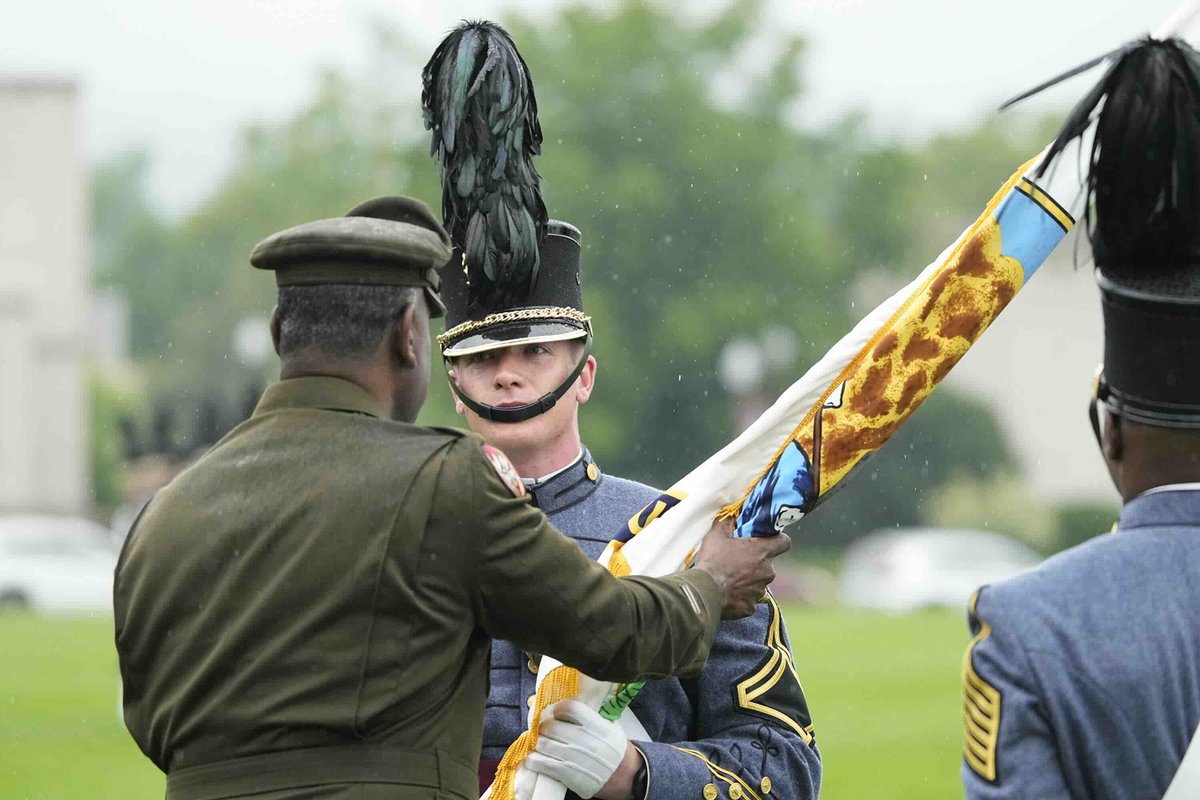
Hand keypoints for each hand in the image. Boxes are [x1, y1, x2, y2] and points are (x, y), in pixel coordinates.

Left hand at [524, 699, 640, 799]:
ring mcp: (574, 758)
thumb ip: (590, 716)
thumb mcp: (609, 727)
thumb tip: (566, 707)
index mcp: (596, 725)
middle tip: (546, 729)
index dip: (559, 708)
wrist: (625, 777)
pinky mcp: (567, 774)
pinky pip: (541, 763)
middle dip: (544, 727)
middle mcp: (584, 740)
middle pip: (551, 726)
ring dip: (538, 742)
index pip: (569, 708)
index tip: (557, 712)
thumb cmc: (614, 749)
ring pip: (543, 744)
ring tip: (541, 743)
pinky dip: (534, 759)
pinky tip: (536, 757)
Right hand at [692, 518, 790, 618]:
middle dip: (756, 562)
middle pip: (768, 564)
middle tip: (738, 560)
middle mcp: (767, 572)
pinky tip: (728, 592)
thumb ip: (728, 522)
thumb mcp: (716, 535)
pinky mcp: (751, 606)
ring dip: (749, 579)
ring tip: (730, 578)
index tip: (769, 540)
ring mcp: (760, 591)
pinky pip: (749, 599)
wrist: (704, 591)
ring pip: (759, 582)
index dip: (778, 540)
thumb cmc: (712, 562)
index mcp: (762, 552)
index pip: (784, 542)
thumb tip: (732, 515)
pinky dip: (741, 596)